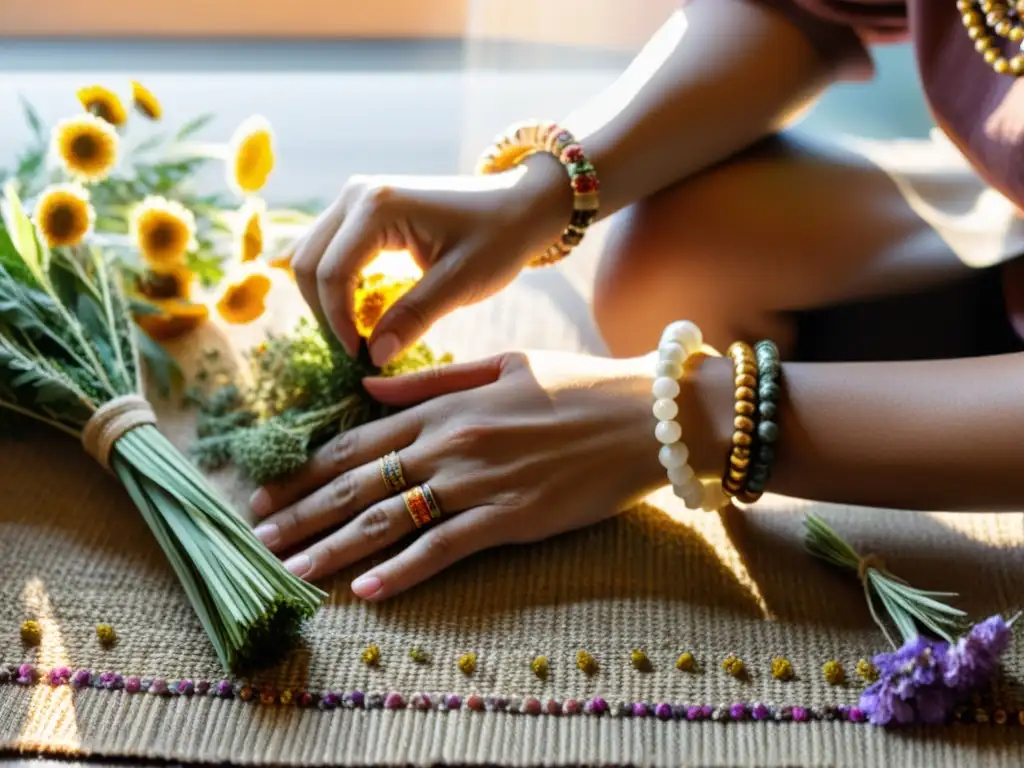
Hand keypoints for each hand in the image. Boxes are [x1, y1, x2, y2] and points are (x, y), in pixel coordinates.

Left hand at [249, 351, 666, 599]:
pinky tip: (365, 591)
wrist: (645, 415)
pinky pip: (442, 550)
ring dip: (333, 548)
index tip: (269, 493)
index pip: (356, 441)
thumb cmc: (576, 386)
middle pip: (358, 485)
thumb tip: (368, 387)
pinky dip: (401, 572)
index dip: (306, 471)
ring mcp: (477, 484)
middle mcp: (450, 445)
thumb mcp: (502, 365)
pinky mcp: (509, 519)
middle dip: (303, 514)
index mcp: (445, 407)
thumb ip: (432, 381)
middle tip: (259, 540)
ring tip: (291, 571)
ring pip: (388, 520)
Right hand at [291, 155, 571, 365]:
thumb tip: (373, 357)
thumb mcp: (461, 282)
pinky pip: (328, 251)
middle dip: (326, 314)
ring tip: (360, 336)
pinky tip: (362, 312)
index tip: (362, 358)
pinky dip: (335, 285)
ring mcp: (355, 198)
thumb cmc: (498, 237)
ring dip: (326, 301)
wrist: (519, 204)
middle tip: (358, 352)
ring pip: (311, 257)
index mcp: (377, 206)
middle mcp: (356, 194)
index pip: (331, 274)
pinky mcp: (361, 210)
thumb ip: (414, 317)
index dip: (339, 323)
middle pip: (309, 263)